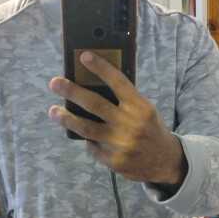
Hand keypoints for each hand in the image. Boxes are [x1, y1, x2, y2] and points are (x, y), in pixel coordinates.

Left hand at [48, 51, 186, 184]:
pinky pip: (92, 146)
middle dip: (72, 92)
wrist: (165, 161)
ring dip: (67, 118)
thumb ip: (125, 100)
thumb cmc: (150, 128)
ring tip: (53, 111)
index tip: (84, 56)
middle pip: (94, 104)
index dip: (100, 68)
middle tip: (55, 83)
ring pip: (86, 128)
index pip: (118, 82)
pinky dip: (86, 139)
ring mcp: (121, 144)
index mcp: (140, 106)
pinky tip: (80, 133)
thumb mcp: (145, 109)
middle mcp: (130, 123)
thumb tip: (93, 85)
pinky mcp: (114, 161)